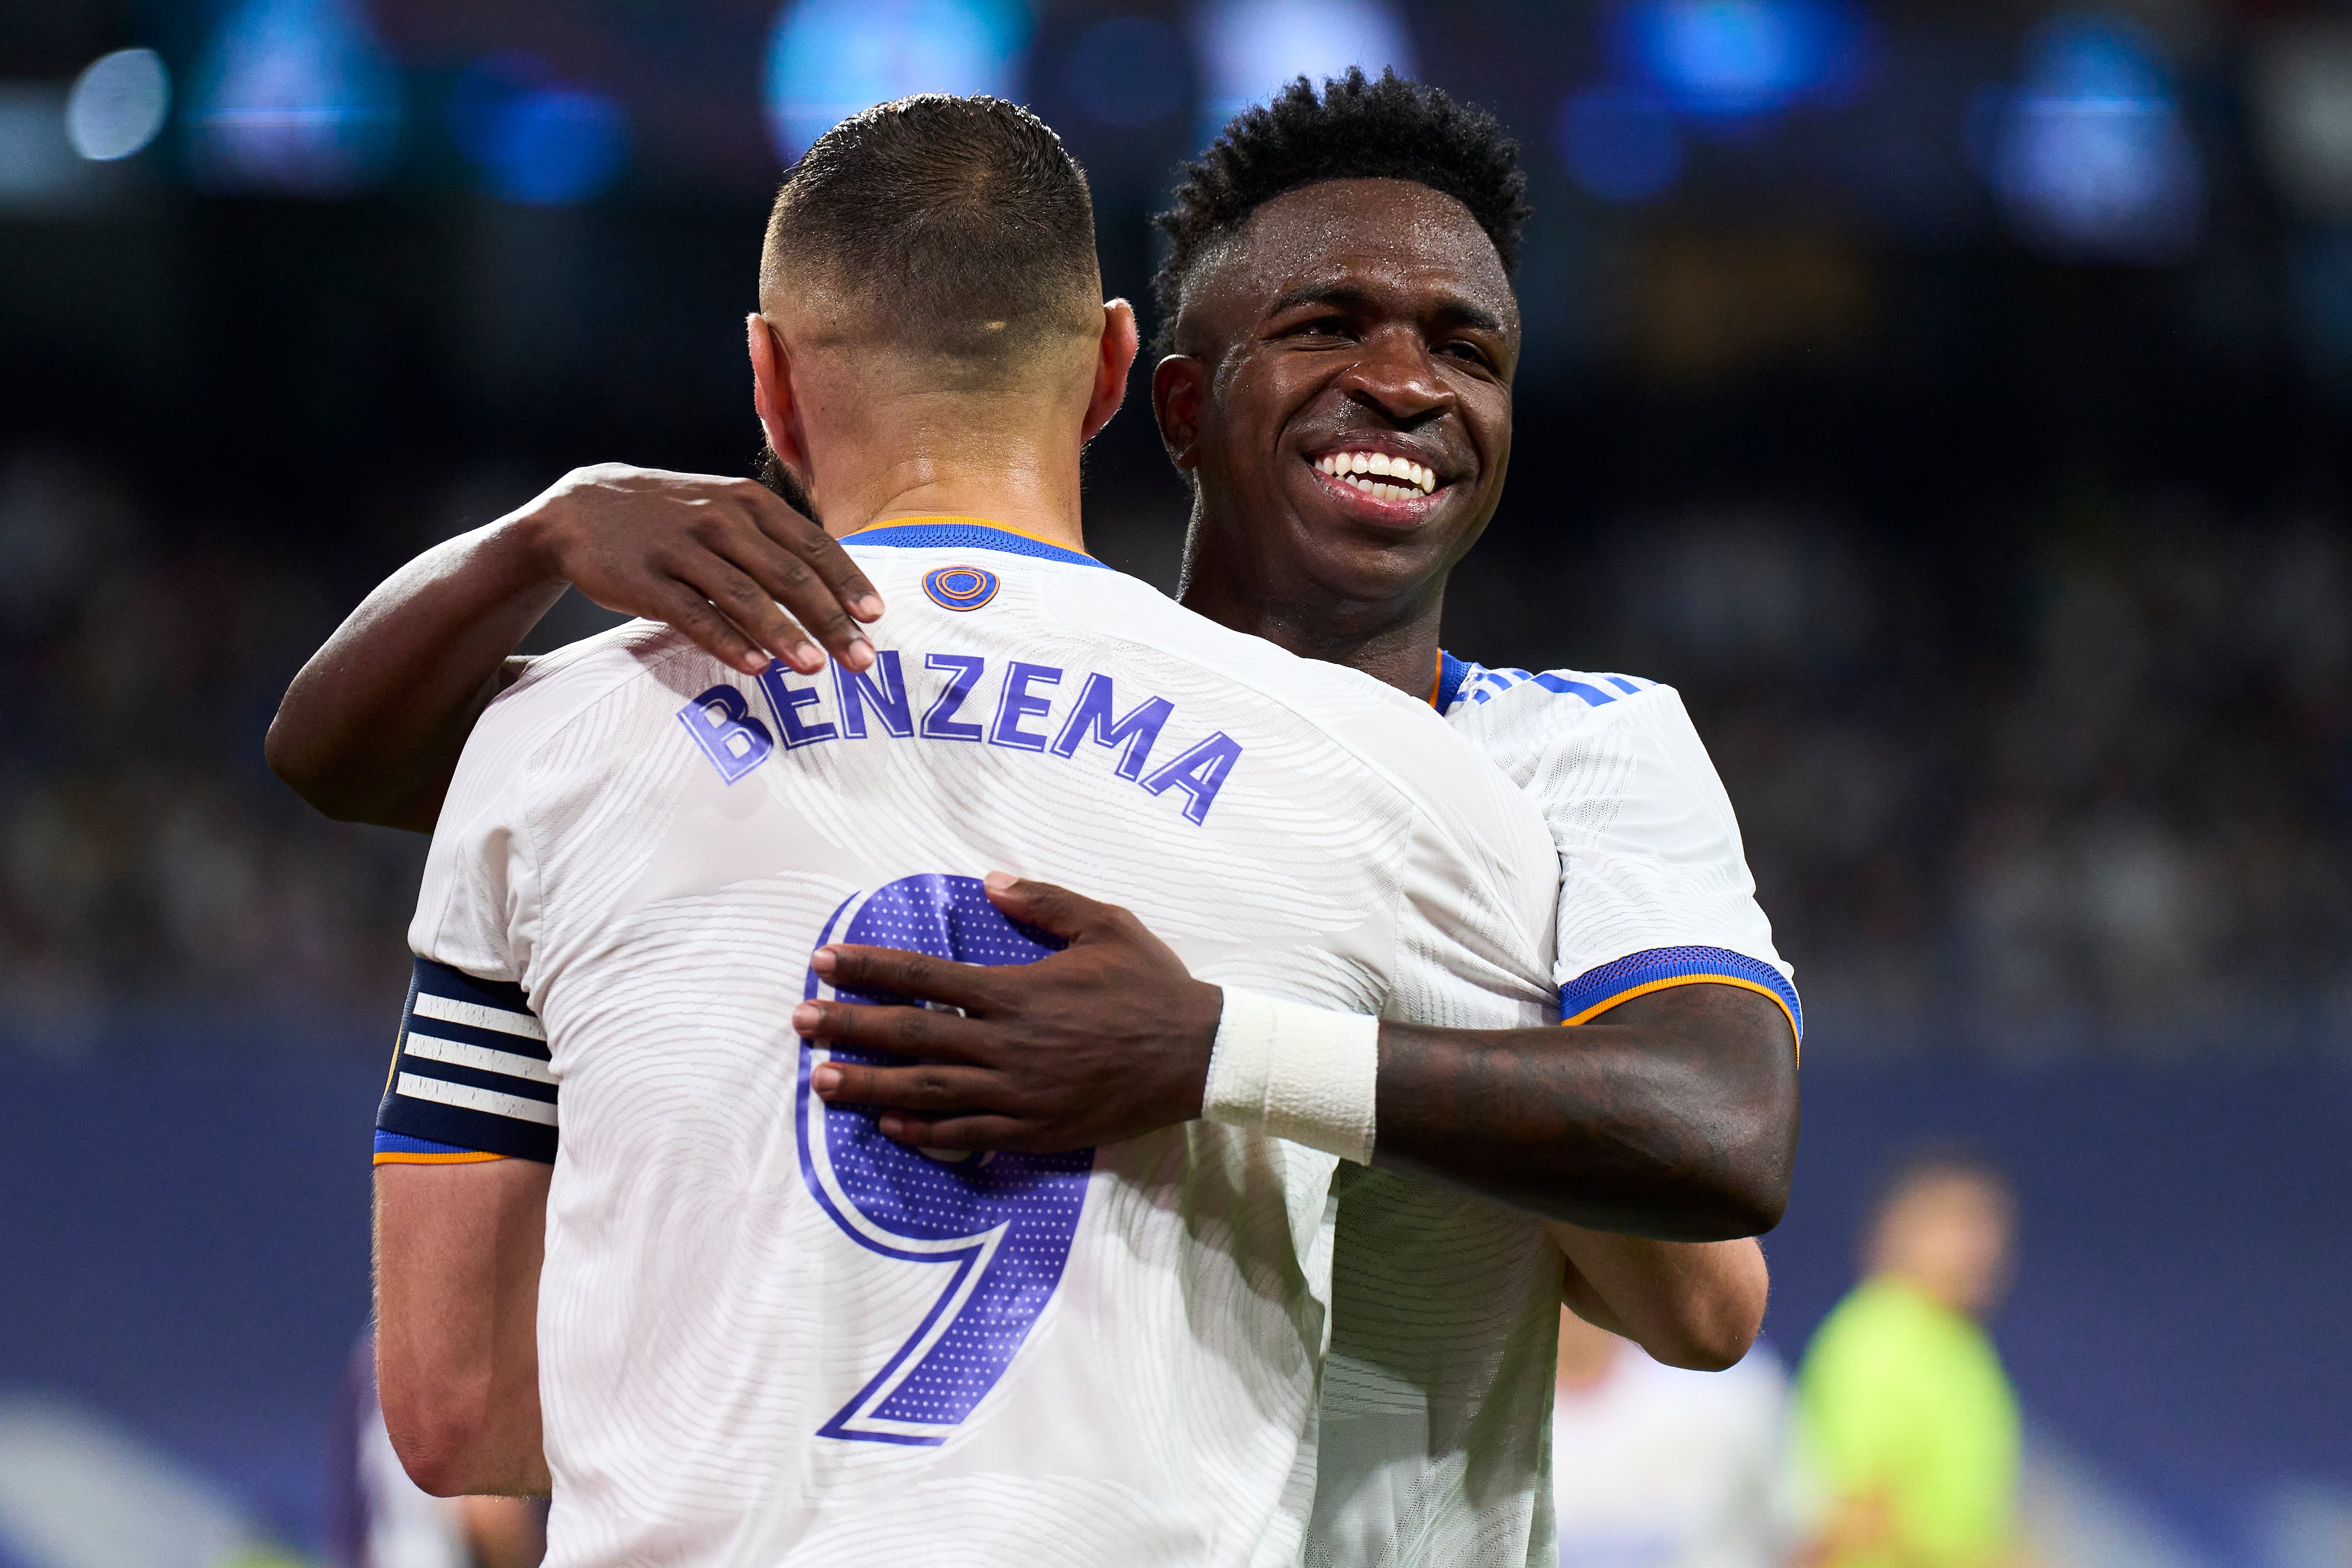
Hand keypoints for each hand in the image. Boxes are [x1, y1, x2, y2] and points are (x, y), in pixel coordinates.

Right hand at [509, 463, 883, 676]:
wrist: (580, 509)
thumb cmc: (672, 518)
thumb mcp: (725, 510)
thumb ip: (775, 542)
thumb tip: (836, 588)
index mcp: (750, 502)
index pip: (813, 545)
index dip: (847, 582)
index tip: (876, 618)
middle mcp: (721, 519)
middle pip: (788, 574)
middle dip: (830, 620)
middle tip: (862, 659)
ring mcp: (682, 548)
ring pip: (744, 595)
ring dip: (783, 634)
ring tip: (814, 668)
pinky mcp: (645, 579)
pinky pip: (694, 614)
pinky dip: (726, 641)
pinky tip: (754, 666)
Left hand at [793, 873, 1223, 1152]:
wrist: (1198, 1056)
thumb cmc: (1152, 985)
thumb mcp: (1106, 924)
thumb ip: (1045, 901)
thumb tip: (989, 880)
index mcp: (1016, 991)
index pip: (925, 976)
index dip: (869, 968)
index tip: (824, 961)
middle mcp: (1007, 1045)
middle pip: (911, 1036)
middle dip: (848, 1027)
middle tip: (797, 1022)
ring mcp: (1017, 1093)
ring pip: (926, 1091)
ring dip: (868, 1085)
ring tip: (820, 1080)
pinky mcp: (1033, 1129)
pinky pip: (966, 1135)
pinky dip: (923, 1132)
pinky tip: (889, 1125)